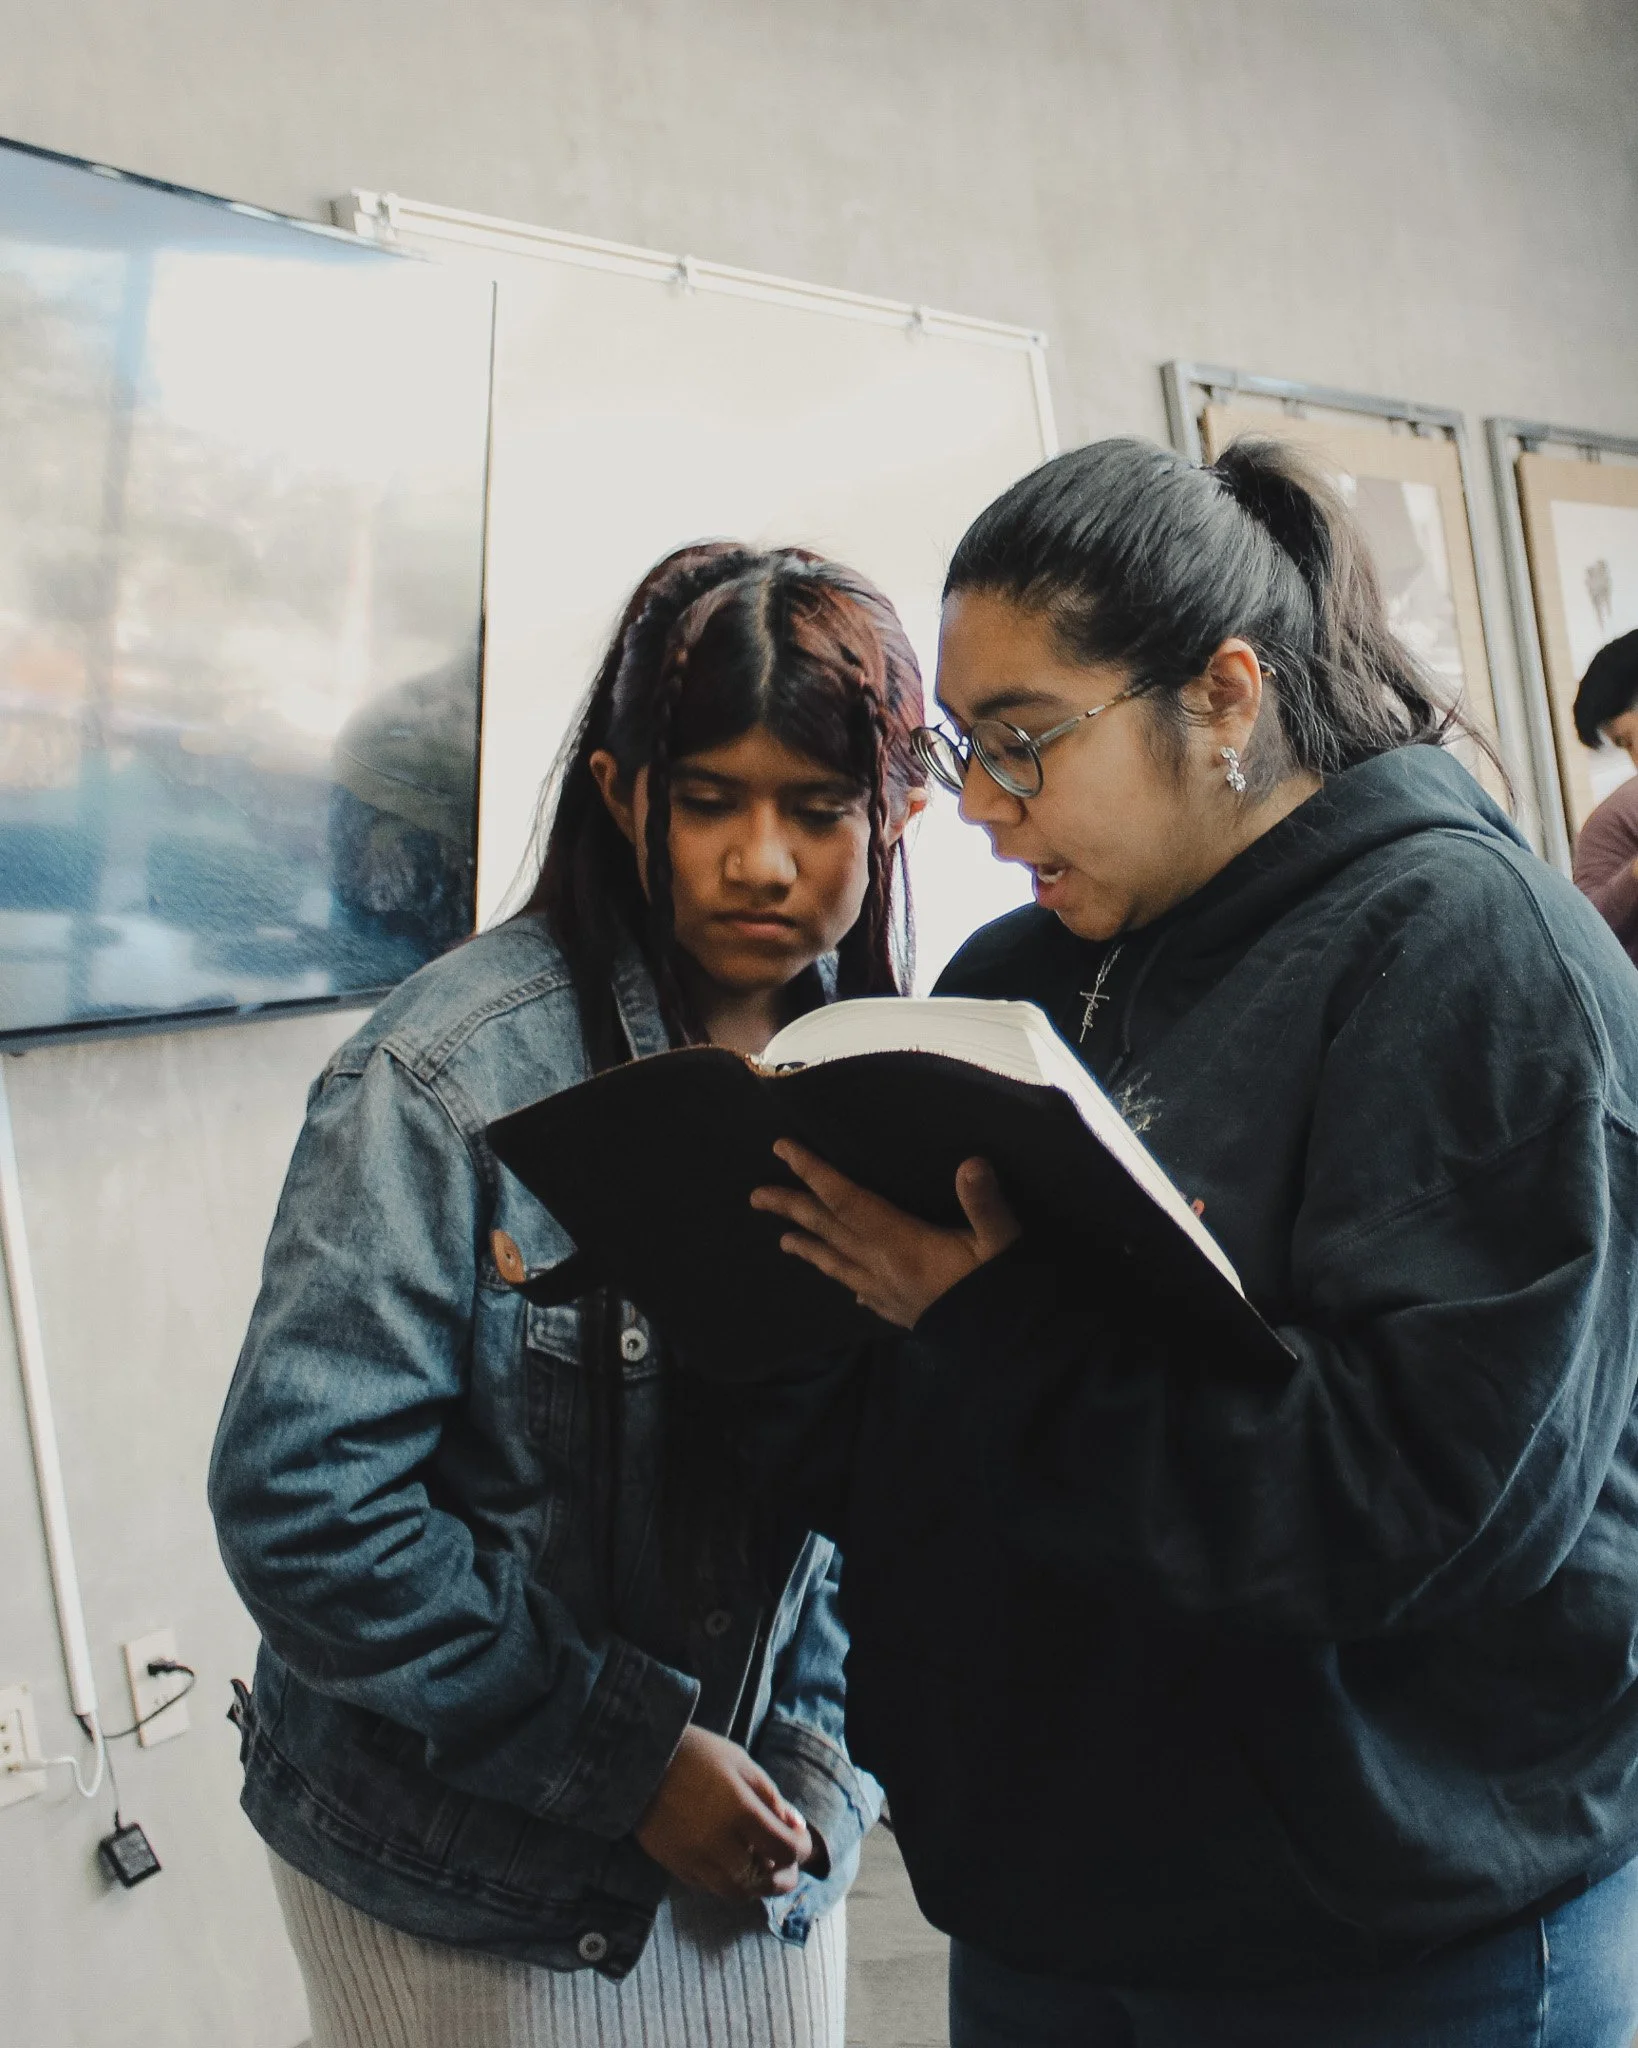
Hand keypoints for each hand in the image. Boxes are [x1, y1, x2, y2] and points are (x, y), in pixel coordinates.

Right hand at [635, 1726, 813, 1899]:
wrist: (640, 1762)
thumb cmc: (696, 1754)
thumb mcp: (741, 1762)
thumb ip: (771, 1797)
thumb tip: (793, 1825)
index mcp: (741, 1812)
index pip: (785, 1849)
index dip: (802, 1849)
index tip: (802, 1841)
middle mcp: (719, 1844)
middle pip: (764, 1880)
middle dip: (784, 1877)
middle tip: (789, 1868)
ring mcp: (695, 1860)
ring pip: (737, 1892)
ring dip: (757, 1887)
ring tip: (764, 1872)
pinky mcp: (676, 1867)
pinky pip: (710, 1888)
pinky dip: (729, 1884)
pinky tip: (733, 1868)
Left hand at [751, 1141, 1021, 1328]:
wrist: (1010, 1353)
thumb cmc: (1003, 1295)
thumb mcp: (1002, 1244)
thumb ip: (985, 1204)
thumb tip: (971, 1163)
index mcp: (900, 1244)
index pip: (847, 1201)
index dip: (813, 1173)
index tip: (782, 1150)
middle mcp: (883, 1269)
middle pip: (828, 1232)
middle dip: (792, 1209)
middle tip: (755, 1195)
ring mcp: (890, 1296)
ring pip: (838, 1267)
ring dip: (809, 1250)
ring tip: (783, 1241)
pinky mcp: (903, 1315)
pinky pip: (865, 1297)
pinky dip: (850, 1286)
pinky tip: (850, 1292)